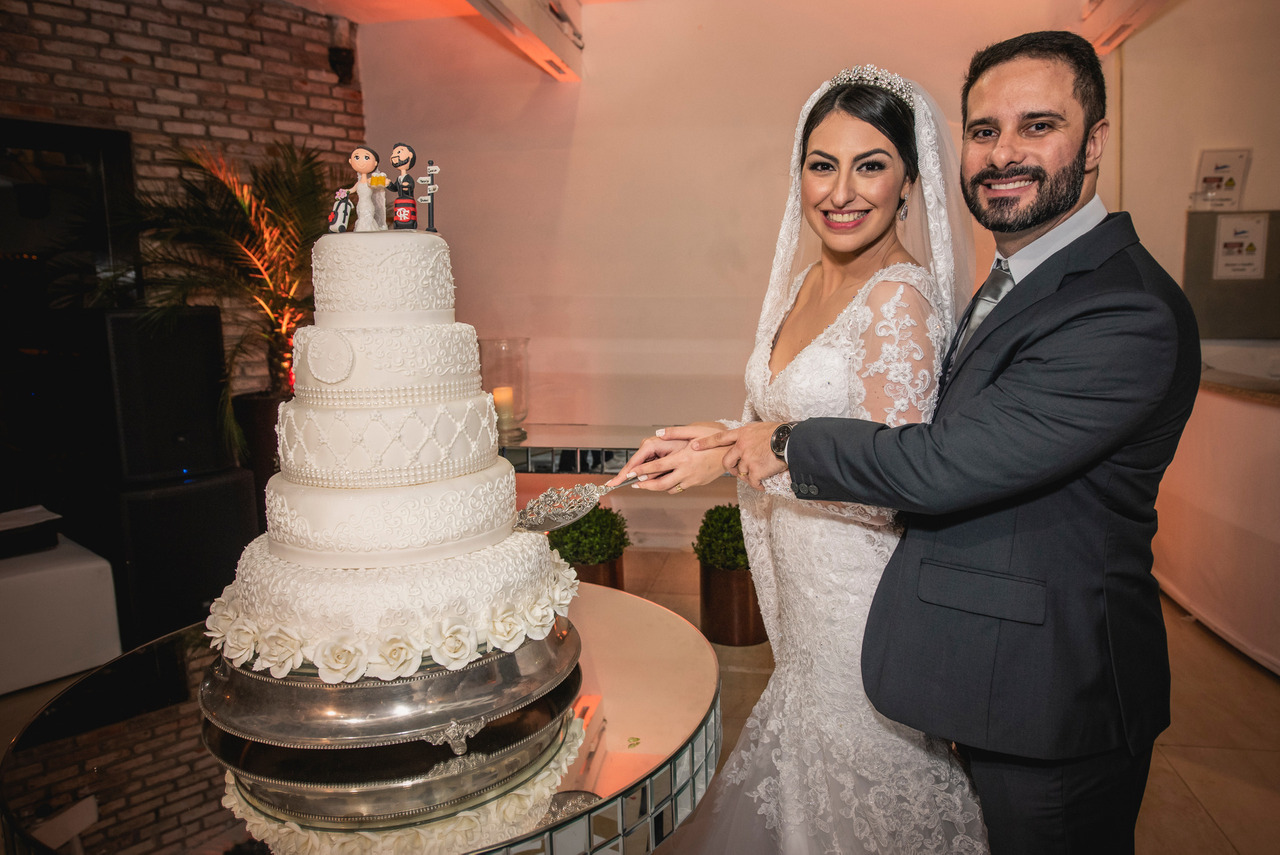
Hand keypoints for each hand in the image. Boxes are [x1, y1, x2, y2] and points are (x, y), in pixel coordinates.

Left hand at [607, 424, 727, 494]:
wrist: (733, 453)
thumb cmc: (715, 440)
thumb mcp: (695, 432)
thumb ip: (674, 432)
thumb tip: (658, 433)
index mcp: (683, 458)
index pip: (657, 467)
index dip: (642, 471)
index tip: (630, 474)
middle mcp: (687, 472)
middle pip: (660, 484)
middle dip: (645, 485)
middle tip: (635, 484)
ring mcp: (693, 480)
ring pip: (670, 488)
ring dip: (656, 488)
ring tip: (647, 484)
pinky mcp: (698, 483)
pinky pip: (680, 487)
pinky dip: (670, 487)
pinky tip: (665, 482)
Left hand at [692, 421, 787, 489]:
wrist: (790, 441)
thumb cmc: (780, 433)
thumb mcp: (760, 428)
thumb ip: (749, 435)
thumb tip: (746, 440)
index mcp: (742, 434)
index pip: (719, 438)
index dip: (706, 443)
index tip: (694, 446)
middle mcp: (741, 445)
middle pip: (727, 461)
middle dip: (731, 468)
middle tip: (738, 471)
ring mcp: (747, 458)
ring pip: (741, 472)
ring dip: (749, 475)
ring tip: (761, 472)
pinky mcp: (755, 470)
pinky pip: (752, 481)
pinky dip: (758, 484)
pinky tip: (763, 482)